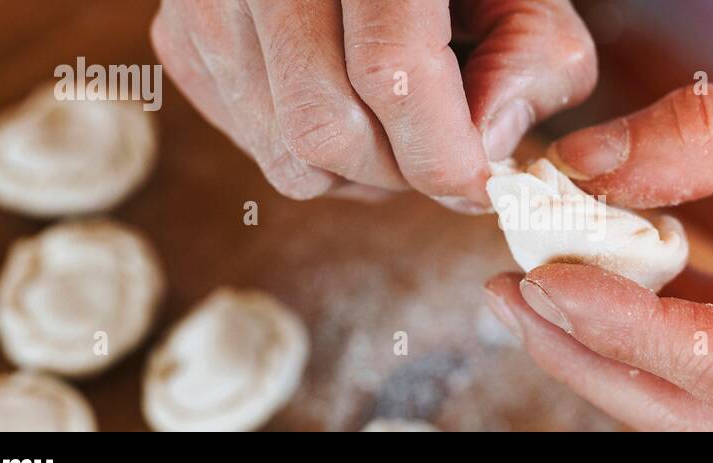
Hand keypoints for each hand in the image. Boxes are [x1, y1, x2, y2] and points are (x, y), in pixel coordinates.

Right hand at [151, 0, 595, 208]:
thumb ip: (532, 67)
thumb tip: (483, 155)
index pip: (389, 72)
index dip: (442, 153)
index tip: (480, 184)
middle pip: (324, 126)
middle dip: (399, 171)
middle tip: (442, 156)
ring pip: (282, 150)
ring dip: (355, 172)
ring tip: (398, 128)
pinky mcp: (180, 28)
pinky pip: (247, 137)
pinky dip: (306, 150)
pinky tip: (344, 104)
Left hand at [484, 21, 712, 429]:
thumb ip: (707, 138)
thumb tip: (583, 170)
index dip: (627, 330)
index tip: (544, 274)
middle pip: (711, 417)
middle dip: (598, 362)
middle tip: (509, 298)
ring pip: (711, 416)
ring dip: (617, 363)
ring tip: (534, 299)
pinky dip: (658, 342)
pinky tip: (597, 295)